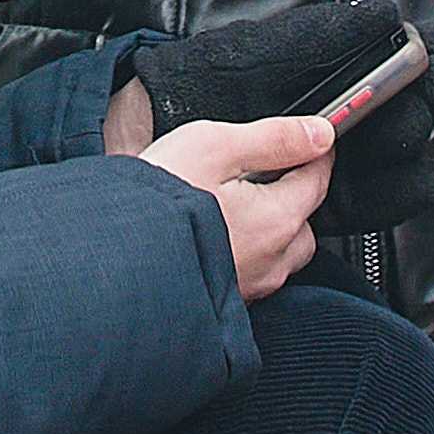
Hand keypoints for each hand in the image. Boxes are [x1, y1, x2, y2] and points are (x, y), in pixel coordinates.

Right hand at [136, 114, 338, 299]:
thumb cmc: (158, 203)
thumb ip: (273, 138)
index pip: (319, 179)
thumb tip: (319, 134)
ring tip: (234, 202)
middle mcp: (273, 260)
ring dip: (271, 226)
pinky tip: (216, 233)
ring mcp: (251, 286)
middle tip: (264, 169)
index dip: (317, 151)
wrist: (114, 258)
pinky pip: (254, 272)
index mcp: (278, 218)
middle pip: (304, 220)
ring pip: (281, 252)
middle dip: (295, 192)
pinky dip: (246, 251)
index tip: (314, 137)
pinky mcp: (228, 299)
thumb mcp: (214, 146)